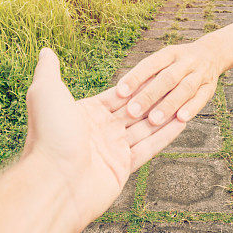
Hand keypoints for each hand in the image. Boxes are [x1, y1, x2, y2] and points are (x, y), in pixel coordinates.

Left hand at [22, 47, 186, 229]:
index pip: (117, 94)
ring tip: (186, 98)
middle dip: (155, 98)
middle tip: (178, 82)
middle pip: (133, 110)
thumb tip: (45, 50)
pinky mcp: (124, 168)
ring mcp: (112, 150)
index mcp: (86, 113)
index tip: (158, 70)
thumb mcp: (46, 93)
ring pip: (145, 127)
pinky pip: (149, 147)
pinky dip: (166, 135)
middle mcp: (100, 131)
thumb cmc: (49, 135)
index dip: (137, 84)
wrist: (53, 182)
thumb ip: (49, 70)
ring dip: (164, 113)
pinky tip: (182, 121)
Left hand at [115, 41, 220, 125]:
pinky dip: (192, 109)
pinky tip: (180, 119)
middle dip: (149, 95)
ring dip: (169, 105)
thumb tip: (118, 94)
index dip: (135, 77)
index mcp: (170, 53)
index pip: (150, 64)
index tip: (120, 92)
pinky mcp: (210, 88)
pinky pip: (201, 99)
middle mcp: (186, 61)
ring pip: (185, 89)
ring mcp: (200, 74)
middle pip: (167, 78)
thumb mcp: (163, 61)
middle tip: (132, 111)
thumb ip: (146, 76)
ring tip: (154, 120)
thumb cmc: (176, 65)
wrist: (213, 53)